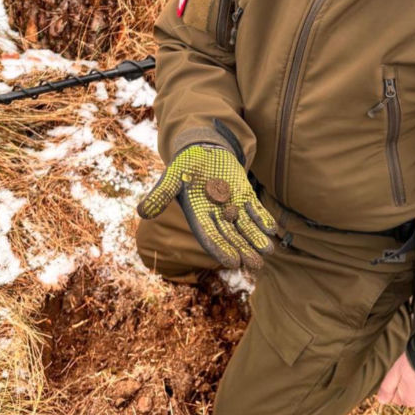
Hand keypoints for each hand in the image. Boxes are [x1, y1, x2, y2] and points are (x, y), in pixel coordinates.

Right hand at [137, 143, 277, 269]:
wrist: (203, 150)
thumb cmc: (185, 165)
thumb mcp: (171, 177)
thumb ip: (160, 195)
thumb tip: (142, 212)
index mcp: (198, 214)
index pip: (210, 235)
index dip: (220, 248)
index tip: (232, 261)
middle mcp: (216, 215)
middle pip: (231, 236)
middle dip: (242, 250)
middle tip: (254, 265)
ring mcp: (232, 207)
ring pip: (245, 227)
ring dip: (256, 239)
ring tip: (267, 251)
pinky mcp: (245, 197)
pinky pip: (256, 210)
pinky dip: (263, 219)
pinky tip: (272, 228)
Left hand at [377, 351, 414, 406]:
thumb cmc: (413, 365)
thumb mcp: (395, 373)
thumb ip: (387, 388)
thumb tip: (380, 401)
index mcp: (408, 400)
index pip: (396, 398)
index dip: (396, 386)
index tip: (399, 375)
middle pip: (410, 397)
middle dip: (409, 387)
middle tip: (411, 372)